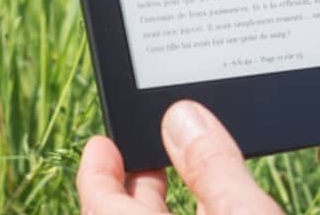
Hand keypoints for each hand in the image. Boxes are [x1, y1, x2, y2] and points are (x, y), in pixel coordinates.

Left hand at [76, 99, 282, 214]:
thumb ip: (214, 168)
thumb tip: (182, 115)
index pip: (97, 203)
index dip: (96, 171)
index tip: (102, 144)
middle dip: (139, 181)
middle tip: (152, 146)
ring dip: (170, 205)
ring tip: (188, 170)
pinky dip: (199, 214)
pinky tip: (223, 207)